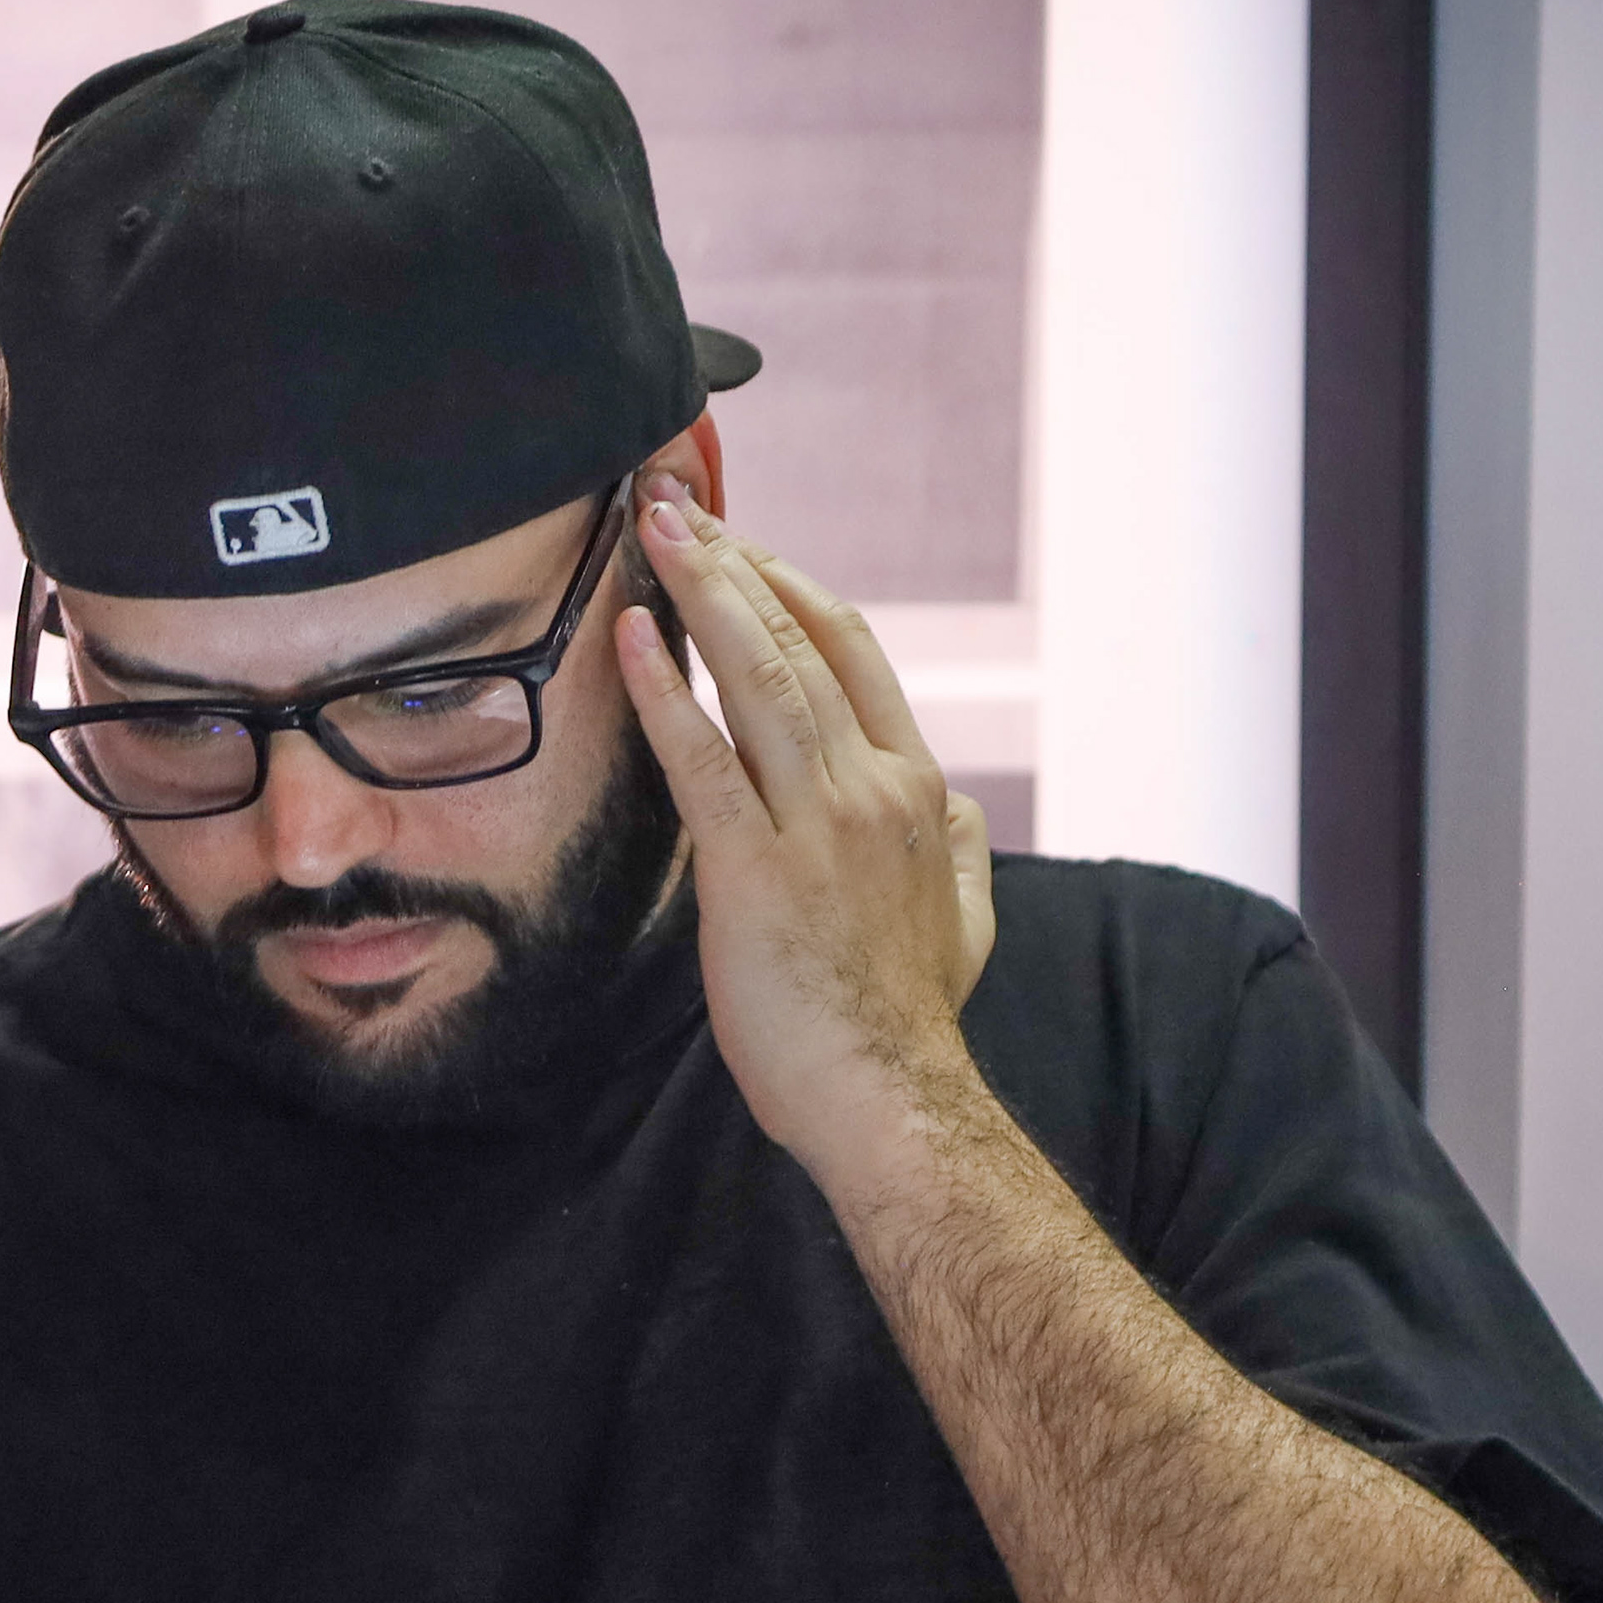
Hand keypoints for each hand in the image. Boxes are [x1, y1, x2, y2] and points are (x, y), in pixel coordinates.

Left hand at [613, 485, 997, 1191]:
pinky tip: (633, 636)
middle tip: (676, 505)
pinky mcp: (754, 869)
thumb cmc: (911, 1020)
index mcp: (918, 791)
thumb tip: (958, 817)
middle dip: (733, 561)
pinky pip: (703, 757)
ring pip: (758, 675)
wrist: (891, 1097)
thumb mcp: (969, 921)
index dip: (794, 586)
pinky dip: (666, 688)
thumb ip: (962, 856)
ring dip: (701, 591)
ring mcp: (818, 824)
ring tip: (654, 532)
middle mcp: (873, 788)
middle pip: (800, 641)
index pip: (855, 653)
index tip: (745, 545)